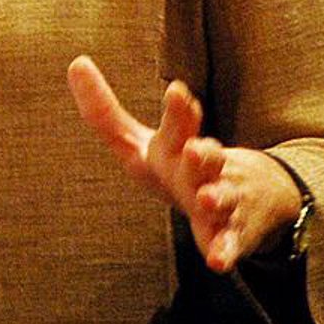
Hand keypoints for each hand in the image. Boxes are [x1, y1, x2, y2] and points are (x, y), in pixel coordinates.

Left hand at [67, 56, 301, 271]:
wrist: (249, 195)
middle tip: (194, 149)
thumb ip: (104, 112)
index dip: (179, 110)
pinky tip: (218, 261)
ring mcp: (223, 199)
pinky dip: (226, 250)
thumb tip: (75, 62)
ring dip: (216, 197)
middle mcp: (203, 168)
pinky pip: (230, 243)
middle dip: (201, 152)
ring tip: (206, 199)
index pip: (180, 123)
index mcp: (178, 143)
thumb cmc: (177, 165)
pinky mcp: (232, 234)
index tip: (177, 92)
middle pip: (205, 156)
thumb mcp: (140, 141)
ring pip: (223, 196)